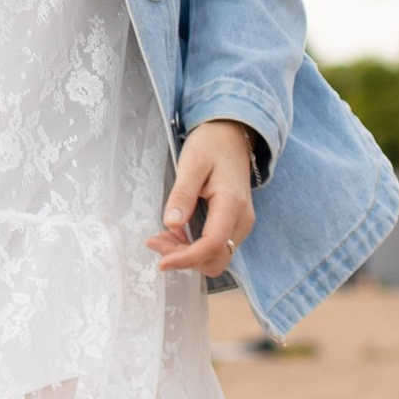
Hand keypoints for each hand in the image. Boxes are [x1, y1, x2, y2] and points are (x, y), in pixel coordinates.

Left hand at [149, 120, 257, 278]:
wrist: (231, 136)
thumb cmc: (211, 145)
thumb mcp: (191, 163)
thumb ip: (182, 194)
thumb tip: (170, 224)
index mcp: (232, 204)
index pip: (213, 245)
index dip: (186, 258)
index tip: (160, 262)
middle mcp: (242, 220)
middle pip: (215, 259)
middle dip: (184, 259)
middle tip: (156, 241)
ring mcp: (240, 224)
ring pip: (216, 258)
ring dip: (188, 255)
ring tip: (163, 237)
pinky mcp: (234, 225)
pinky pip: (216, 248)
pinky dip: (194, 249)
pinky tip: (176, 234)